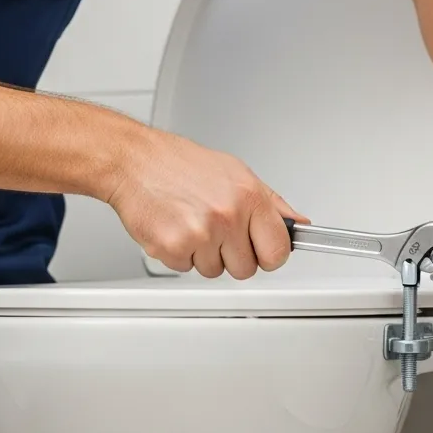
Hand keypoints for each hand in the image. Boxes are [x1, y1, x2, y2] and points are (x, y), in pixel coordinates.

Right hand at [106, 125, 306, 276]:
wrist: (134, 161)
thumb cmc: (180, 164)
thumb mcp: (236, 173)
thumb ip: (271, 203)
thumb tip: (298, 225)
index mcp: (249, 197)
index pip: (278, 250)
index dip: (269, 254)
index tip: (261, 250)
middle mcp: (227, 215)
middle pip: (247, 269)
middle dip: (233, 256)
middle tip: (217, 231)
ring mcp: (201, 234)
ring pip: (216, 271)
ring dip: (204, 255)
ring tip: (192, 223)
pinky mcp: (174, 248)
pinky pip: (187, 269)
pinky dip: (180, 255)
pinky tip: (175, 228)